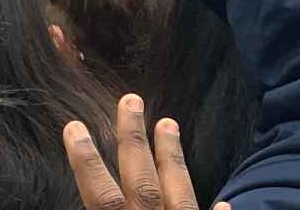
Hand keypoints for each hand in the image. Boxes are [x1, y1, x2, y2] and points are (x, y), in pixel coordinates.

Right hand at [63, 95, 227, 209]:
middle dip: (135, 140)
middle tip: (131, 100)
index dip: (86, 161)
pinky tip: (225, 202)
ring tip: (169, 122)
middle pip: (143, 182)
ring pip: (180, 193)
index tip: (74, 126)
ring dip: (173, 158)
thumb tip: (88, 198)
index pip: (101, 196)